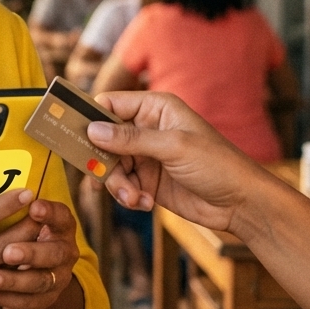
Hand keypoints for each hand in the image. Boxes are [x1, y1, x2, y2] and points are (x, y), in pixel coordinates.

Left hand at [0, 199, 79, 308]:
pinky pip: (32, 302)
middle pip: (54, 253)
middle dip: (31, 253)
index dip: (50, 213)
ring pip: (41, 281)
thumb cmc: (18, 231)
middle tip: (7, 251)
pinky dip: (10, 299)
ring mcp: (60, 276)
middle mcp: (66, 250)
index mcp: (61, 225)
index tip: (33, 207)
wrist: (33, 266)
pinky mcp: (48, 298)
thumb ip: (9, 208)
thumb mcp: (21, 217)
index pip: (61, 216)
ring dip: (15, 280)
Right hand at [87, 91, 264, 234]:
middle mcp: (147, 128)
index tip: (68, 132)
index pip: (109, 105)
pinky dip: (128, 196)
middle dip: (101, 160)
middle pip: (103, 138)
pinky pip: (122, 185)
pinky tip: (146, 203)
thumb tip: (93, 130)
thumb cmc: (217, 164)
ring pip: (110, 166)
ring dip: (117, 184)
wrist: (241, 203)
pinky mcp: (147, 180)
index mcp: (155, 108)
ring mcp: (146, 156)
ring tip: (134, 197)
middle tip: (97, 177)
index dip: (88, 117)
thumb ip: (131, 138)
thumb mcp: (173, 147)